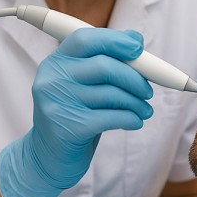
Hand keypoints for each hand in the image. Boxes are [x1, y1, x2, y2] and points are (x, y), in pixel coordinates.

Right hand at [0, 28, 153, 196]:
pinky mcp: (69, 128)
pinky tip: (135, 121)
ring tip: (144, 110)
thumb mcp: (83, 84)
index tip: (138, 47)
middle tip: (147, 91)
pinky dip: (131, 118)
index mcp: (55, 62)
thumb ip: (103, 61)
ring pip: (111, 94)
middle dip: (134, 77)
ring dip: (136, 102)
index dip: (115, 40)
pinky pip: (111, 117)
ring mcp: (57, 103)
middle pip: (103, 66)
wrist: (48, 156)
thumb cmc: (74, 114)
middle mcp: (52, 79)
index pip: (85, 39)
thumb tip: (135, 39)